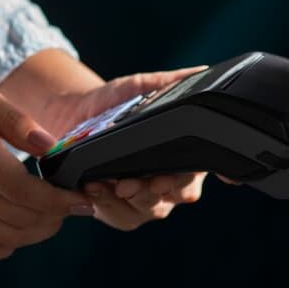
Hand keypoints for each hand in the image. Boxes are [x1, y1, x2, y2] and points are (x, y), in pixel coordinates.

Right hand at [0, 76, 93, 260]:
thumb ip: (16, 121)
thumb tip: (50, 146)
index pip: (23, 191)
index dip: (59, 200)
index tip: (82, 196)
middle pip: (21, 219)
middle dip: (58, 215)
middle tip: (76, 201)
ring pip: (7, 237)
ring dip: (40, 231)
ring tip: (56, 213)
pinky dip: (6, 246)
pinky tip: (21, 227)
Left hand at [38, 66, 208, 230]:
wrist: (74, 116)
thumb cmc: (116, 103)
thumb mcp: (144, 86)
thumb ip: (173, 81)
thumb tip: (202, 70)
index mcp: (186, 154)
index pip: (205, 167)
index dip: (214, 172)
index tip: (203, 173)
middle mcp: (172, 182)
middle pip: (180, 193)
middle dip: (165, 187)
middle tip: (150, 181)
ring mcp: (148, 201)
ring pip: (152, 210)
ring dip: (136, 199)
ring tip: (118, 184)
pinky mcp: (119, 211)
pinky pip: (121, 217)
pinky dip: (109, 205)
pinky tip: (96, 187)